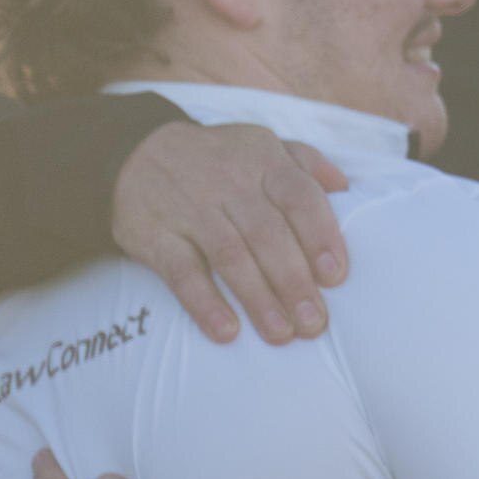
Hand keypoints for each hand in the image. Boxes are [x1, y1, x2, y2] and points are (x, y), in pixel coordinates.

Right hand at [117, 119, 351, 344]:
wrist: (133, 151)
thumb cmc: (217, 160)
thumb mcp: (260, 144)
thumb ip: (305, 162)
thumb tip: (345, 186)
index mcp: (262, 160)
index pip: (298, 197)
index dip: (319, 237)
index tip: (335, 276)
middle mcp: (229, 182)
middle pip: (267, 234)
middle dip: (293, 281)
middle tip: (314, 322)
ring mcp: (190, 209)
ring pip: (229, 255)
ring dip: (258, 298)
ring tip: (281, 334)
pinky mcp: (155, 234)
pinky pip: (181, 272)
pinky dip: (204, 302)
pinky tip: (225, 330)